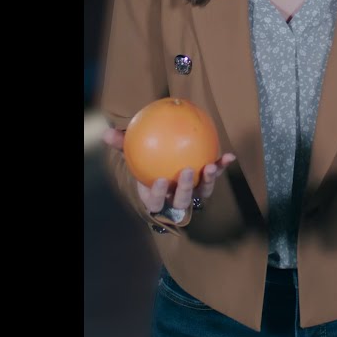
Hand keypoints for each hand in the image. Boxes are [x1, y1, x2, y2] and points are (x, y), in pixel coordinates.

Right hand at [102, 127, 236, 213]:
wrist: (165, 161)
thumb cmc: (146, 161)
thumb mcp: (134, 153)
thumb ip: (123, 145)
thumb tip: (107, 133)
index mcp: (156, 196)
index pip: (154, 202)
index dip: (157, 195)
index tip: (159, 180)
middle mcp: (175, 199)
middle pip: (181, 200)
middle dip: (184, 189)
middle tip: (186, 171)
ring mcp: (192, 194)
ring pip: (201, 193)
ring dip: (207, 181)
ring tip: (210, 166)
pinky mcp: (206, 184)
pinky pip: (215, 176)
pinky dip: (222, 167)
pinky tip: (230, 155)